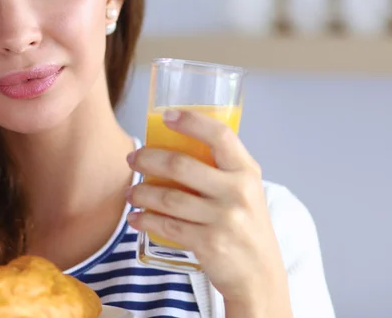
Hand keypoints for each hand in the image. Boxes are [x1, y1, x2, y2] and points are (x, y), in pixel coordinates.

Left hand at [125, 109, 291, 315]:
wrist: (260, 276)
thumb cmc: (247, 227)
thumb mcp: (246, 192)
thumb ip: (222, 170)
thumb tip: (176, 145)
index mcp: (247, 172)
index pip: (221, 135)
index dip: (192, 121)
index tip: (168, 116)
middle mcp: (238, 192)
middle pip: (182, 165)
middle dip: (148, 158)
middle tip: (132, 158)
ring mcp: (224, 219)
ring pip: (169, 198)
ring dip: (142, 193)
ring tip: (132, 192)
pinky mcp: (209, 244)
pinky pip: (168, 226)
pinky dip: (146, 220)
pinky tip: (137, 217)